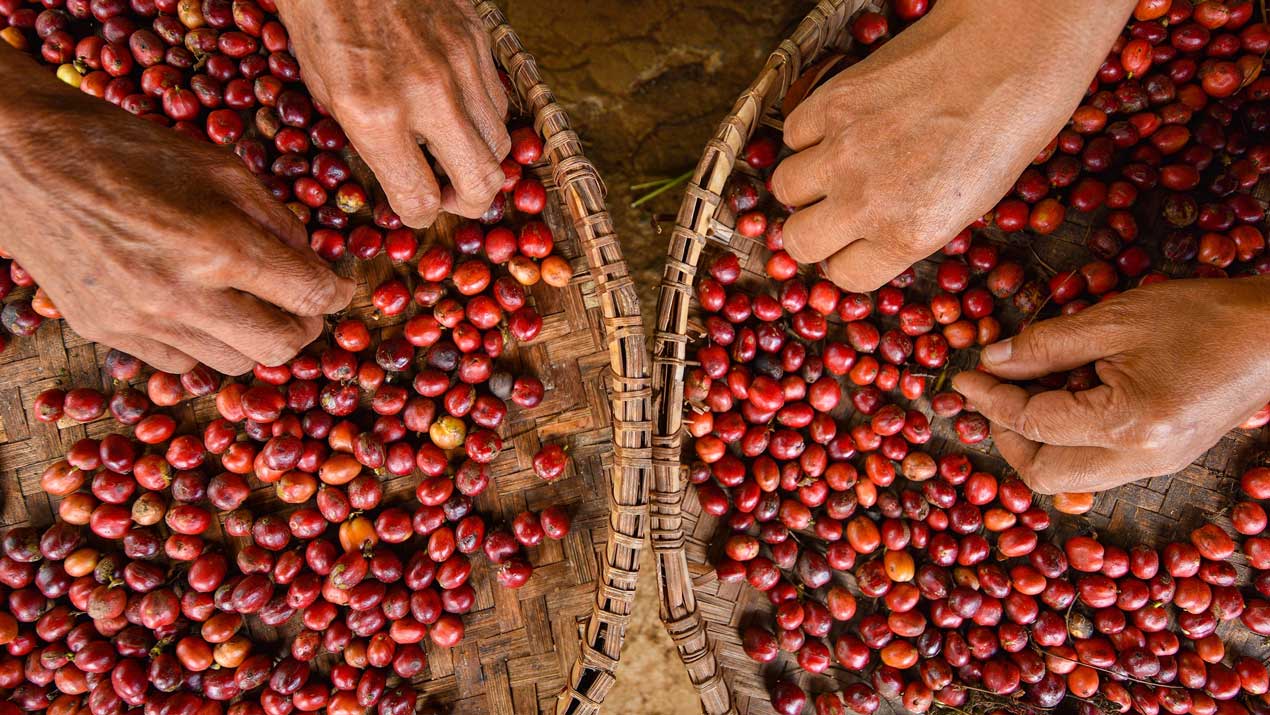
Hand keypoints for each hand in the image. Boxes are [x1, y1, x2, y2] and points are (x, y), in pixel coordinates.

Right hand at [0, 48, 353, 374]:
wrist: (24, 159)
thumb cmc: (129, 151)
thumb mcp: (221, 169)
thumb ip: (279, 220)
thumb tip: (317, 263)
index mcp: (220, 246)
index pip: (310, 296)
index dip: (337, 294)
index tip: (339, 288)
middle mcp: (184, 295)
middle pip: (281, 348)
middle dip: (304, 328)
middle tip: (302, 306)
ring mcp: (142, 322)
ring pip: (234, 364)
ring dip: (254, 340)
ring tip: (250, 306)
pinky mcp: (108, 333)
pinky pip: (182, 364)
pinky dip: (204, 345)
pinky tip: (200, 311)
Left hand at [277, 0, 508, 227]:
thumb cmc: (319, 12)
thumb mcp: (324, 85)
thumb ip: (367, 136)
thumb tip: (397, 170)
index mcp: (375, 113)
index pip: (420, 200)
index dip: (418, 216)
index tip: (413, 209)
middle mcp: (428, 95)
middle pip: (482, 182)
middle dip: (468, 202)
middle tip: (450, 196)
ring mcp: (461, 65)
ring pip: (501, 144)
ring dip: (480, 159)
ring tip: (455, 155)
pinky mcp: (479, 40)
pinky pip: (498, 100)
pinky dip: (484, 118)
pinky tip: (458, 111)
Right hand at [770, 0, 1133, 290]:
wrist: (1009, 52)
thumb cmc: (1006, 128)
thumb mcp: (968, 204)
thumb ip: (910, 229)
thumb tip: (870, 236)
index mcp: (908, 236)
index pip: (844, 276)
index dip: (847, 259)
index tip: (852, 246)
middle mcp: (867, 201)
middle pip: (798, 241)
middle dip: (812, 231)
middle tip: (830, 213)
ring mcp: (842, 150)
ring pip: (784, 188)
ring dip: (804, 182)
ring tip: (832, 166)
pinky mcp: (830, 102)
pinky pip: (792, 132)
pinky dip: (808, 133)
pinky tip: (837, 126)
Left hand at [951, 277, 1269, 493]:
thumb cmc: (1204, 317)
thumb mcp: (1115, 319)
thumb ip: (1045, 345)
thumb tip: (991, 362)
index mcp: (1127, 424)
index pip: (1032, 422)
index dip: (989, 398)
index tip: (963, 378)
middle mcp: (1140, 460)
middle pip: (1043, 474)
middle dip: (1006, 436)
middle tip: (991, 394)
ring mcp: (1156, 467)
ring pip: (1069, 478)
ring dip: (1036, 442)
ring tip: (1027, 392)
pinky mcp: (1165, 461)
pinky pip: (1097, 466)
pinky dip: (1068, 441)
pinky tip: (1066, 399)